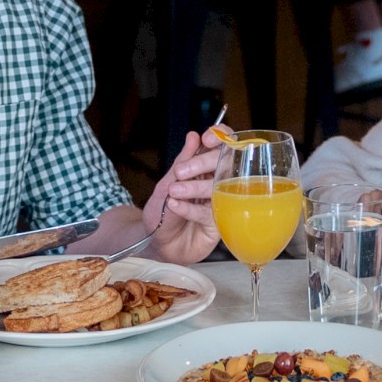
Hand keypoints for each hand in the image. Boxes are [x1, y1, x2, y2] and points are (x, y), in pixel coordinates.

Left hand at [145, 127, 224, 263]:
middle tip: (181, 172)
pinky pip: (209, 212)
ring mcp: (221, 202)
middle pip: (224, 163)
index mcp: (206, 167)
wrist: (157, 245)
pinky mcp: (219, 223)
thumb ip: (182, 161)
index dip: (220, 136)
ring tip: (173, 192)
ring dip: (194, 188)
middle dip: (203, 163)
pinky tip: (175, 206)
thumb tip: (193, 136)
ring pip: (218, 188)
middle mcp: (218, 181)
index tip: (207, 139)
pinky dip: (190, 209)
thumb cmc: (162, 213)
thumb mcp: (166, 183)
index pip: (222, 144)